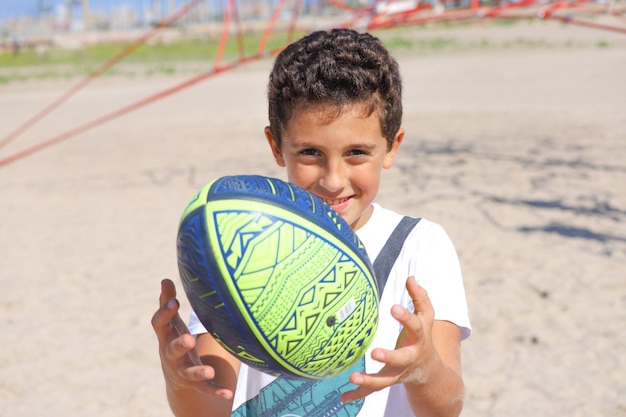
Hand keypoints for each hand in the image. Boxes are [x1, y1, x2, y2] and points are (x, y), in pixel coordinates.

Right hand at [151, 279, 233, 398]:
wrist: (176, 377)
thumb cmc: (174, 339)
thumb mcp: (171, 323)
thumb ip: (167, 302)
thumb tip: (165, 279)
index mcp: (166, 336)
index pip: (160, 324)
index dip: (164, 313)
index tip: (174, 302)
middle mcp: (171, 355)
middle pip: (171, 350)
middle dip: (179, 344)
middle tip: (188, 338)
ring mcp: (182, 370)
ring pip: (188, 372)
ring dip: (198, 372)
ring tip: (209, 371)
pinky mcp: (195, 384)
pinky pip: (205, 389)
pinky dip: (216, 391)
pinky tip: (229, 392)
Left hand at [341, 276, 438, 402]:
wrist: (432, 373)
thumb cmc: (423, 336)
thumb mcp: (426, 317)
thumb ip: (419, 297)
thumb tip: (411, 278)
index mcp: (419, 338)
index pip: (414, 326)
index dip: (405, 317)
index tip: (392, 307)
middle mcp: (410, 357)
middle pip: (402, 358)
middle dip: (389, 356)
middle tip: (374, 352)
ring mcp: (399, 372)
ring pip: (385, 380)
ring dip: (369, 380)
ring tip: (352, 377)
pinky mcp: (388, 381)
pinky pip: (373, 390)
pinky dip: (359, 394)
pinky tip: (343, 398)